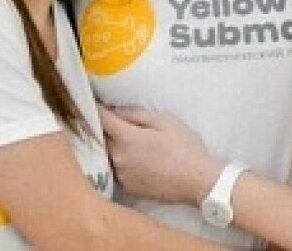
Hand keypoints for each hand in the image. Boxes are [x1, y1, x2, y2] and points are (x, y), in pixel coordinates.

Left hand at [102, 107, 220, 205]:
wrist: (198, 181)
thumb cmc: (184, 148)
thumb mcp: (164, 121)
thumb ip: (136, 114)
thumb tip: (117, 110)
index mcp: (126, 138)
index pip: (101, 119)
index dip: (97, 108)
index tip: (94, 102)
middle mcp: (118, 158)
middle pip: (102, 138)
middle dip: (106, 128)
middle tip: (115, 121)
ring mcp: (122, 175)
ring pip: (109, 155)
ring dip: (114, 147)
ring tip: (131, 143)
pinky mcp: (127, 188)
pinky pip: (118, 170)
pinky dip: (122, 163)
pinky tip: (138, 161)